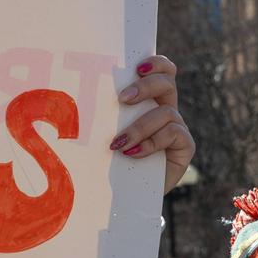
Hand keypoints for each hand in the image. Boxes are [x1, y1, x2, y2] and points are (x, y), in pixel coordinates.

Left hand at [110, 55, 193, 194]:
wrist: (126, 194)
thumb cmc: (111, 159)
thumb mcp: (105, 132)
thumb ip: (103, 113)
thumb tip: (73, 98)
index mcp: (149, 99)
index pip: (161, 69)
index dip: (155, 63)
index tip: (138, 67)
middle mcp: (165, 108)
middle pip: (167, 82)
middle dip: (145, 87)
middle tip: (123, 99)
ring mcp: (177, 127)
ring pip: (166, 112)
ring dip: (139, 126)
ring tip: (118, 143)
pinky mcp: (185, 146)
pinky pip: (174, 134)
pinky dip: (151, 142)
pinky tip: (133, 153)